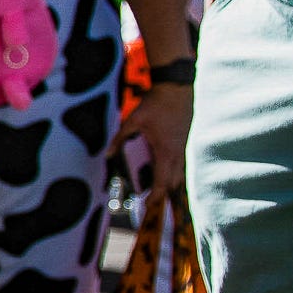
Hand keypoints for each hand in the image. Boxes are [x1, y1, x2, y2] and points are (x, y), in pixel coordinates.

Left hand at [109, 82, 192, 201]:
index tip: (147, 204)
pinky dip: (174, 171)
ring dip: (169, 182)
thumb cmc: (156, 104)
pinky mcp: (186, 141)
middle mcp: (178, 152)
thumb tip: (107, 155)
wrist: (176, 88)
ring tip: (154, 189)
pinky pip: (182, 162)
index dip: (156, 195)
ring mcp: (185, 146)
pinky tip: (164, 171)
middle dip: (162, 193)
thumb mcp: (132, 121)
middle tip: (148, 201)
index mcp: (166, 150)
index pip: (163, 181)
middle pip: (174, 181)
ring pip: (180, 172)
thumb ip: (118, 139)